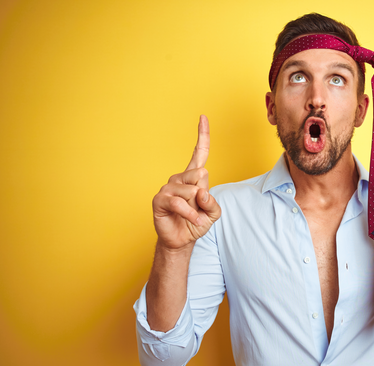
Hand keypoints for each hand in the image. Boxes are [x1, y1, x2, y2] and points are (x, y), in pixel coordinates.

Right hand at [152, 115, 221, 251]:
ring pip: (191, 190)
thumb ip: (213, 202)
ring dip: (197, 208)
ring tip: (193, 216)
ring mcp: (168, 187)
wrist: (181, 240)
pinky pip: (179, 202)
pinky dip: (190, 213)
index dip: (202, 135)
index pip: (199, 153)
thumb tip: (201, 191)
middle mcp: (180, 178)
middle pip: (200, 175)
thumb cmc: (197, 223)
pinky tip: (191, 219)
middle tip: (197, 208)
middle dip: (204, 195)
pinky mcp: (160, 199)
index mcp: (193, 177)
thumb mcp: (213, 213)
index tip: (203, 117)